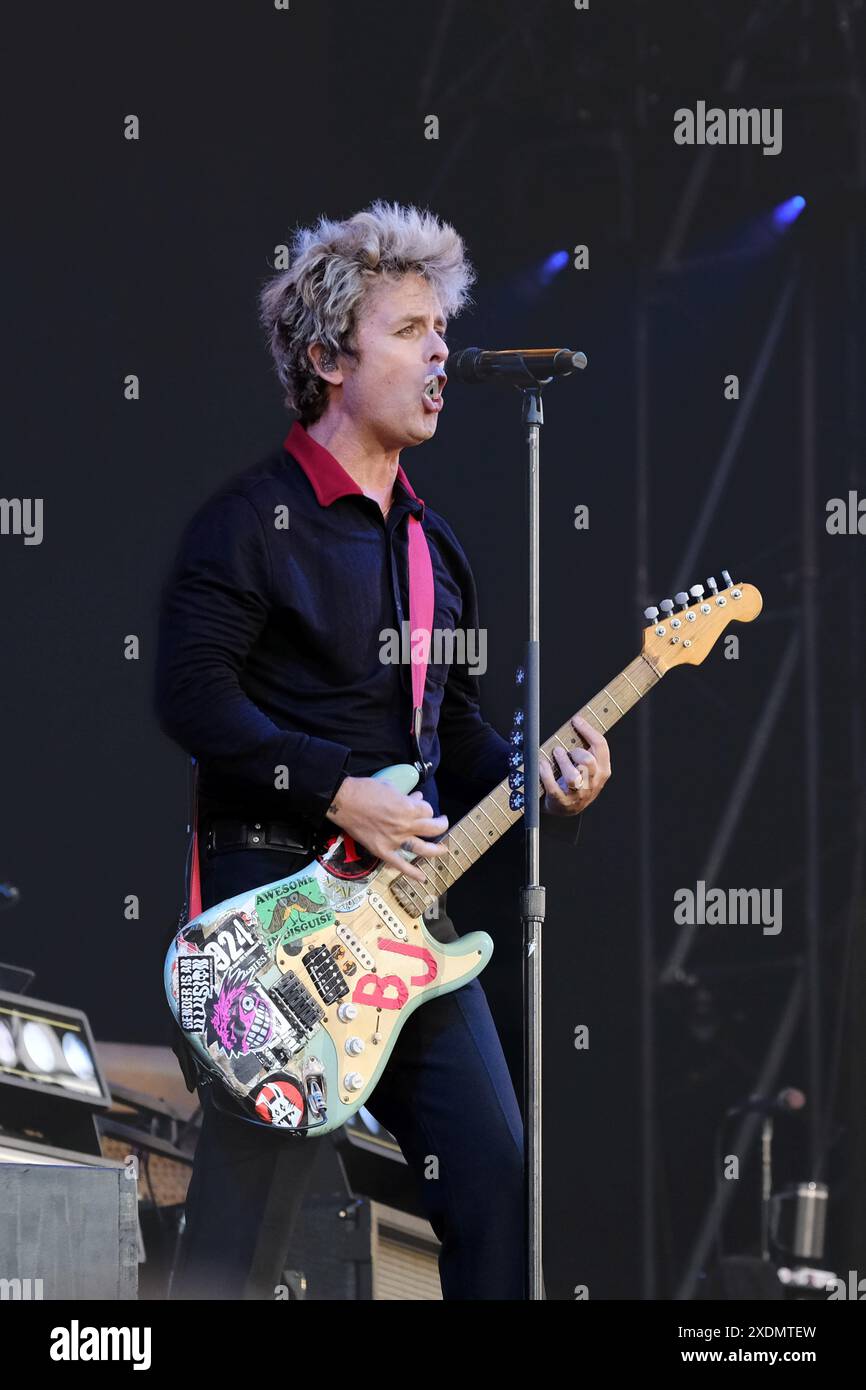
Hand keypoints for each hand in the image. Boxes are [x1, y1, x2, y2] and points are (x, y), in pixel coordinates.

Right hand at [325, 777, 449, 882]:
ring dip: (436, 850)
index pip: (427, 810)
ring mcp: (395, 840)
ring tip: (443, 850)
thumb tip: (416, 798)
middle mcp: (405, 826)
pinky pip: (400, 865)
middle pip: (433, 828)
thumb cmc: (365, 790)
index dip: (425, 808)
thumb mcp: (390, 787)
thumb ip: (405, 796)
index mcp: (408, 808)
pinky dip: (412, 873)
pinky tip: (423, 878)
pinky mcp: (383, 851)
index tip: (420, 806)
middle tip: (441, 823)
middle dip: (441, 825)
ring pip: (423, 849)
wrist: (343, 801)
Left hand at [539, 714, 610, 816]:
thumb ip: (586, 749)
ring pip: (572, 777)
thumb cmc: (575, 780)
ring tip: (556, 753)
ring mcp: (577, 795)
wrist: (565, 808)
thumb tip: (577, 722)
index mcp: (602, 771)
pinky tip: (542, 764)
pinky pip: (553, 787)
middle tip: (565, 749)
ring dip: (562, 762)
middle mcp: (592, 784)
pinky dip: (546, 774)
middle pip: (589, 762)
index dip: (588, 731)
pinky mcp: (561, 802)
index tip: (576, 720)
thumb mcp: (586, 766)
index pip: (601, 747)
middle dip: (576, 751)